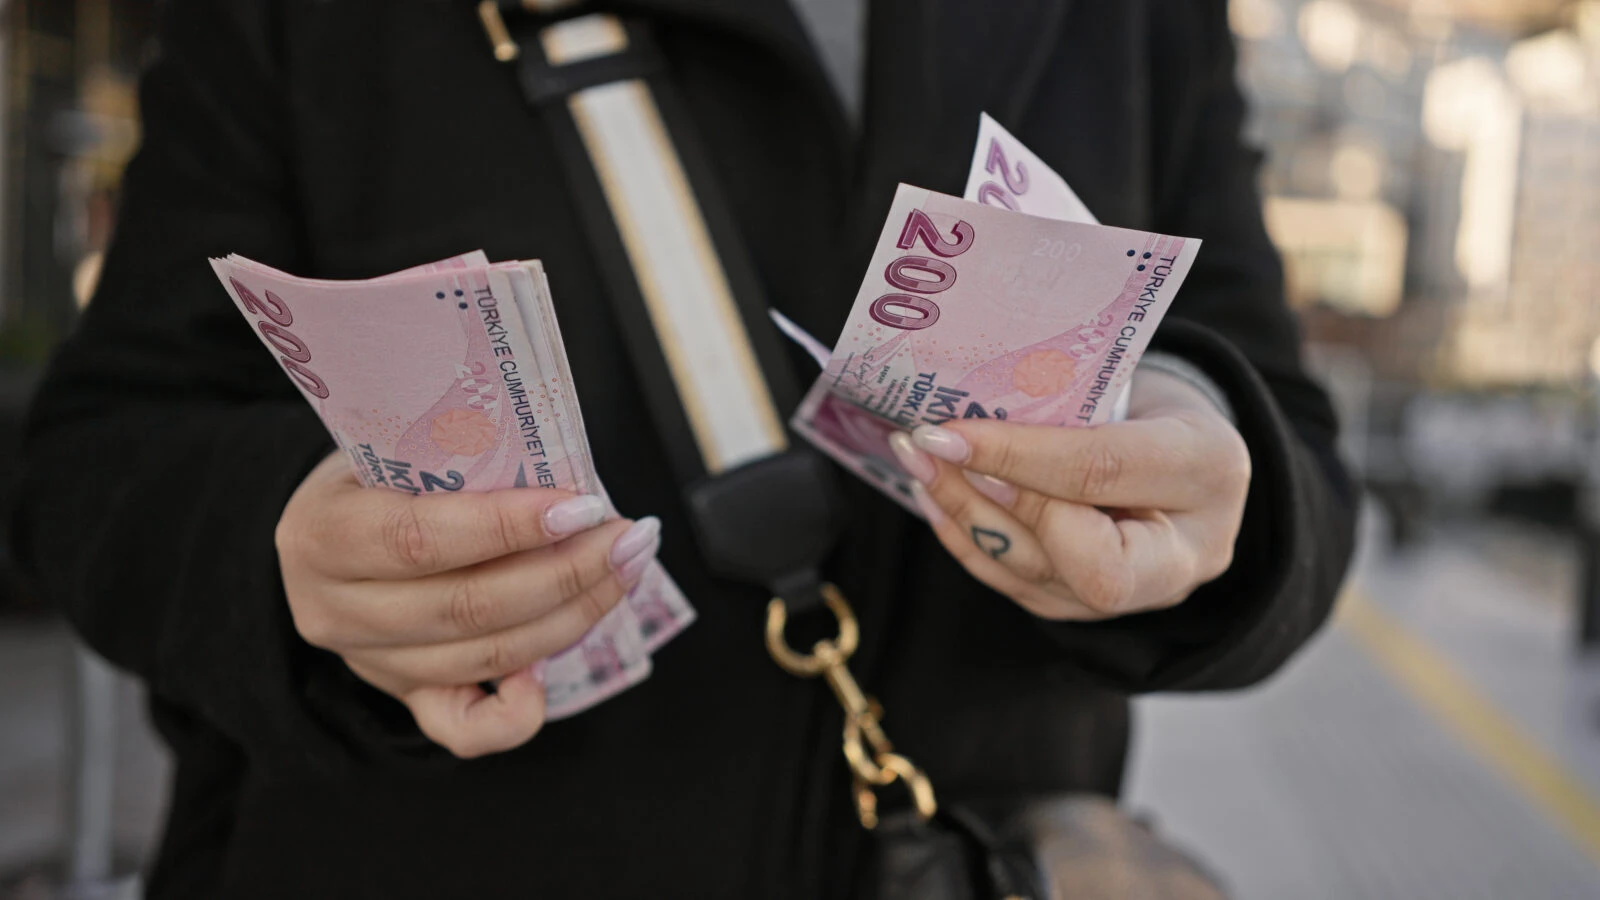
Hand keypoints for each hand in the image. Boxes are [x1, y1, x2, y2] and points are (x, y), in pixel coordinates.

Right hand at [275, 454, 661, 757]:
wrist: (337, 521)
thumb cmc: (382, 470)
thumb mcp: (399, 444)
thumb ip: (462, 460)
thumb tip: (565, 479)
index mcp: (321, 535)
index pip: (420, 539)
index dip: (508, 528)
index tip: (583, 507)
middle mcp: (334, 610)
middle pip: (467, 607)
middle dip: (565, 572)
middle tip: (627, 538)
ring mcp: (369, 661)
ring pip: (484, 657)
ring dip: (571, 616)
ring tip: (624, 569)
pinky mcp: (404, 696)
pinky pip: (464, 728)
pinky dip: (518, 710)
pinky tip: (553, 668)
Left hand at [888, 369, 1249, 620]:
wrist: (1185, 451)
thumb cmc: (1150, 401)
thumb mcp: (1128, 381)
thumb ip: (1063, 407)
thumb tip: (963, 415)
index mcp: (1209, 469)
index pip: (1100, 471)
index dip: (1015, 456)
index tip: (944, 431)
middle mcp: (1189, 550)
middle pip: (1087, 562)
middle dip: (992, 509)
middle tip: (927, 454)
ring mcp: (1147, 592)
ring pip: (1041, 578)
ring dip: (966, 518)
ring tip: (917, 463)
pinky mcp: (1097, 608)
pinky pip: (1022, 587)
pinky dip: (970, 543)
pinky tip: (934, 499)